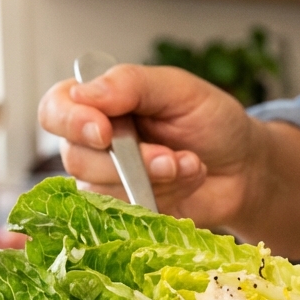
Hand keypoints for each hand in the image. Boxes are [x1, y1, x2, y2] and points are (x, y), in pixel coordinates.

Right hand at [39, 65, 258, 228]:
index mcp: (98, 102)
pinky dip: (162, 199)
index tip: (104, 131)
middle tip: (171, 156)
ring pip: (100, 191)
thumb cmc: (211, 122)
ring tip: (188, 164)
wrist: (243, 168)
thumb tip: (85, 93)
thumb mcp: (178, 89)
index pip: (55, 109)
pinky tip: (187, 182)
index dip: (71, 121)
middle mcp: (94, 143)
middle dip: (129, 161)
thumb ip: (131, 84)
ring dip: (152, 180)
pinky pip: (125, 214)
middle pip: (76, 157)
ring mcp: (107, 182)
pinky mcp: (125, 213)